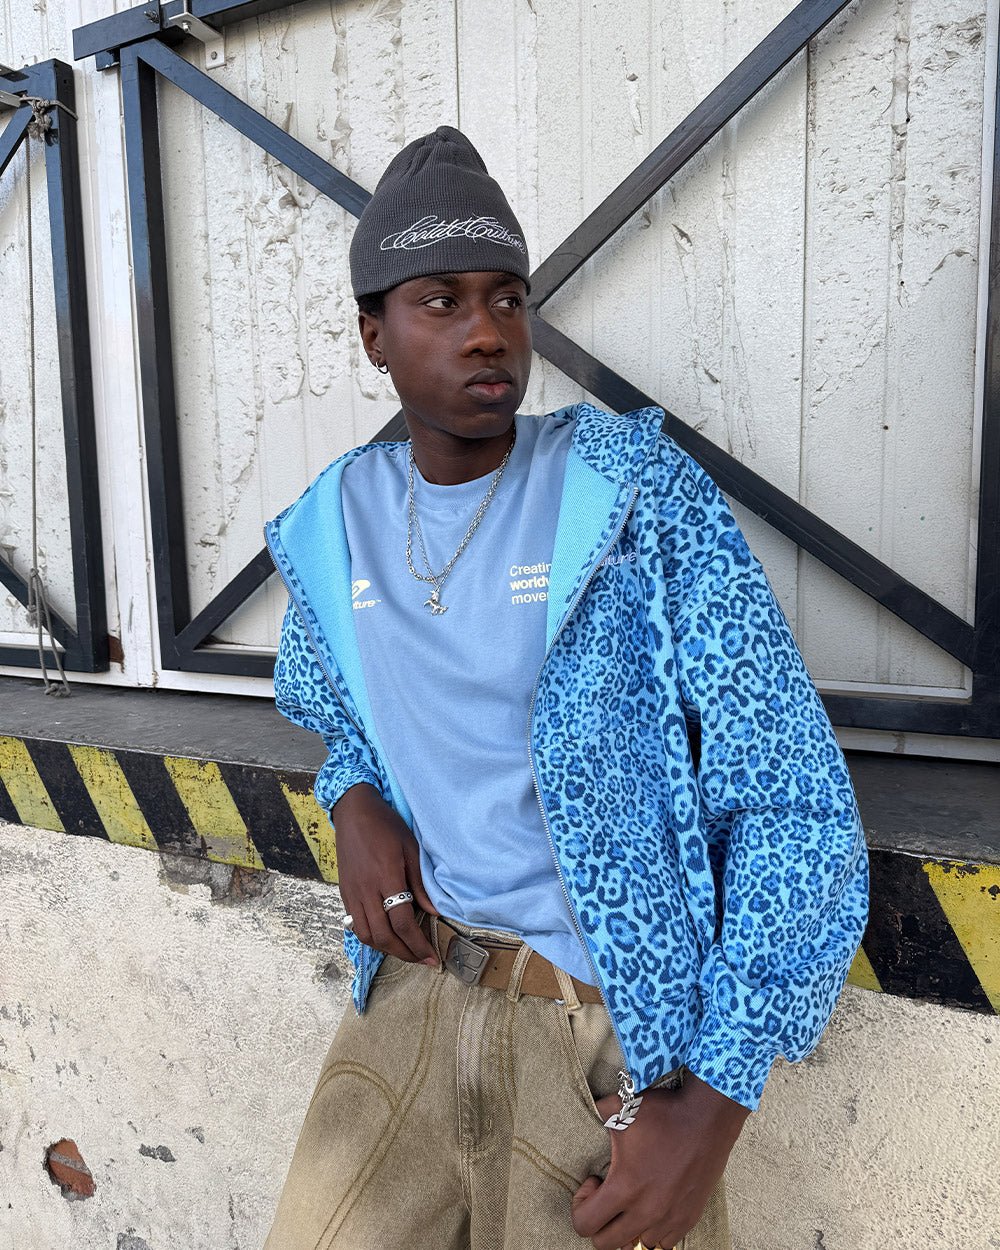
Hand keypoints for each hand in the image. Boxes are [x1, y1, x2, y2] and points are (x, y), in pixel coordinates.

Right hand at [332, 783, 438, 965]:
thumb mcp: (411, 849)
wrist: (354, 813)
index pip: (402, 922)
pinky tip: (385, 936)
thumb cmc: (386, 827)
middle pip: (383, 935)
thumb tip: (434, 913)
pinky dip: (371, 937)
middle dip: (405, 953)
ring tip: (405, 951)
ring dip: (387, 949)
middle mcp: (366, 891)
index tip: (432, 957)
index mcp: (386, 878)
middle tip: (422, 960)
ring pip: (366, 935)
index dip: (418, 944)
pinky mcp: (344, 893)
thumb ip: (421, 883)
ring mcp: (352, 893)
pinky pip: (355, 925)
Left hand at [570, 1073, 748, 1249]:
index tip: (595, 1181)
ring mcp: (669, 1218)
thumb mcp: (620, 1108)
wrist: (707, 1118)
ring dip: (629, 1227)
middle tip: (608, 1193)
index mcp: (625, 1188)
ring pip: (637, 1244)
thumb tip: (589, 1107)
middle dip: (599, 1222)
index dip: (580, 1204)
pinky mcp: (689, 1218)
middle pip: (606, 1243)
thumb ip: (597, 1112)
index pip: (584, 1224)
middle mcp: (646, 1211)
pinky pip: (665, 1243)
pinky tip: (654, 1204)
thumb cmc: (664, 1114)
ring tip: (633, 1199)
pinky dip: (654, 1231)